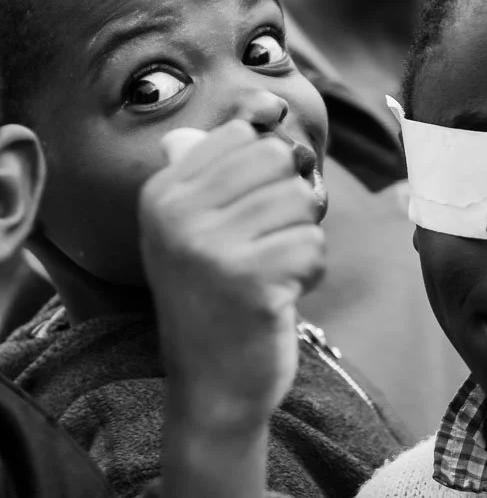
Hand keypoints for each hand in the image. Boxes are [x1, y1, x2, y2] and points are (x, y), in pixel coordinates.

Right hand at [139, 120, 325, 430]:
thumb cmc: (217, 297)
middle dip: (291, 202)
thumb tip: (242, 112)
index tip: (250, 212)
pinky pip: (313, 245)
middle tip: (268, 244)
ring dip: (301, 240)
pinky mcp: (250, 283)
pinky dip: (310, 271)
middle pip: (279, 160)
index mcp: (163, 194)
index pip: (243, 136)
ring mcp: (211, 250)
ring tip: (270, 272)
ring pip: (301, 202)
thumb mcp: (193, 230)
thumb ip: (210, 171)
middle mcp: (178, 216)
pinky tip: (280, 295)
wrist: (214, 385)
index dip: (268, 170)